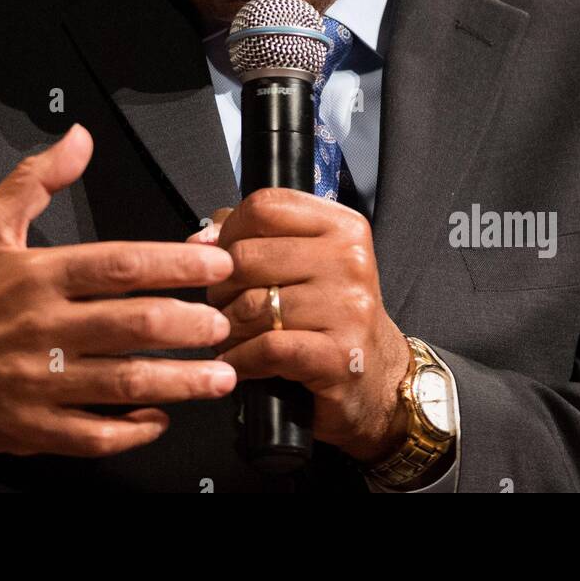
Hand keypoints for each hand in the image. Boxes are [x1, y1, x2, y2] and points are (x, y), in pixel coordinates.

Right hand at [0, 124, 237, 463]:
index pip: (118, 266)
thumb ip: (36, 180)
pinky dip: (129, 431)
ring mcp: (36, 383)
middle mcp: (40, 330)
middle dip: (189, 326)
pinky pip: (90, 436)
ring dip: (178, 383)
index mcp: (35, 277)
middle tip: (226, 322)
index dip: (174, 264)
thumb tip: (79, 137)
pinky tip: (158, 418)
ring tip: (221, 378)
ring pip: (121, 385)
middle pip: (130, 327)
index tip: (215, 265)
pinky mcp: (29, 428)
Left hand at [192, 190, 410, 464]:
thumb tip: (203, 239)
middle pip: (248, 256)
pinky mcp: (340, 354)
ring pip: (252, 305)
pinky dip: (241, 358)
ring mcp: (349, 307)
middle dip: (221, 286)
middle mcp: (350, 259)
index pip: (266, 206)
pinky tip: (238, 362)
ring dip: (228, 327)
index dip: (228, 230)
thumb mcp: (306, 262)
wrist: (376, 374)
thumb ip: (257, 238)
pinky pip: (267, 348)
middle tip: (223, 305)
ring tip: (230, 335)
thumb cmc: (331, 313)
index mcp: (342, 226)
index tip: (220, 254)